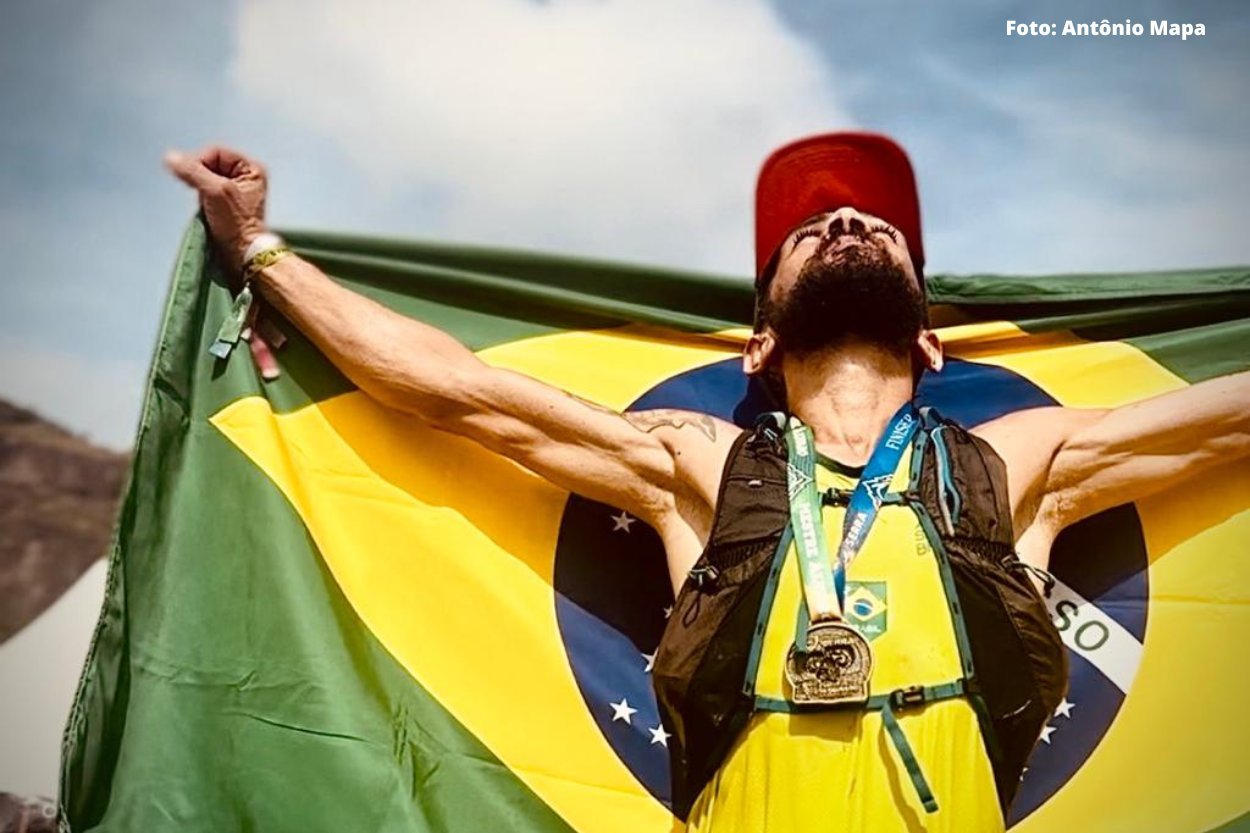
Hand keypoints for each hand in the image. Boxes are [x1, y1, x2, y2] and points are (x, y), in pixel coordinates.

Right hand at [164, 145, 268, 272]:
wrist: (241, 252)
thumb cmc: (236, 224)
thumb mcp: (214, 192)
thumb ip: (192, 171)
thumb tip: (169, 157)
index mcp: (252, 169)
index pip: (215, 152)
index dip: (200, 162)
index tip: (194, 180)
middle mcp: (246, 176)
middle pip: (209, 163)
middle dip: (199, 177)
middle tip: (202, 194)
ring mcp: (236, 189)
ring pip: (205, 176)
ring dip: (199, 188)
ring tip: (208, 204)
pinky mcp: (226, 202)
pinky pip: (205, 189)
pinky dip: (200, 196)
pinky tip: (206, 208)